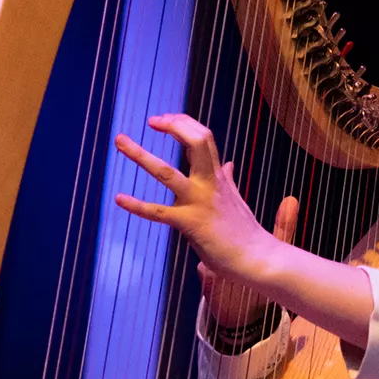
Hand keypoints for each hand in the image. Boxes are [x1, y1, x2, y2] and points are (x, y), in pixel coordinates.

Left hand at [116, 112, 373, 352]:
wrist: (259, 259)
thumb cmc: (247, 234)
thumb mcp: (236, 200)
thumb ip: (228, 180)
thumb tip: (228, 164)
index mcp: (218, 177)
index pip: (202, 137)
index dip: (183, 123)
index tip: (165, 119)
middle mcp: (209, 183)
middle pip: (195, 140)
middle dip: (173, 125)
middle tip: (152, 120)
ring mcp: (199, 202)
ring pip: (166, 172)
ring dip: (140, 155)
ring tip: (119, 140)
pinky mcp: (191, 224)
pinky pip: (159, 212)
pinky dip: (137, 205)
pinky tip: (119, 199)